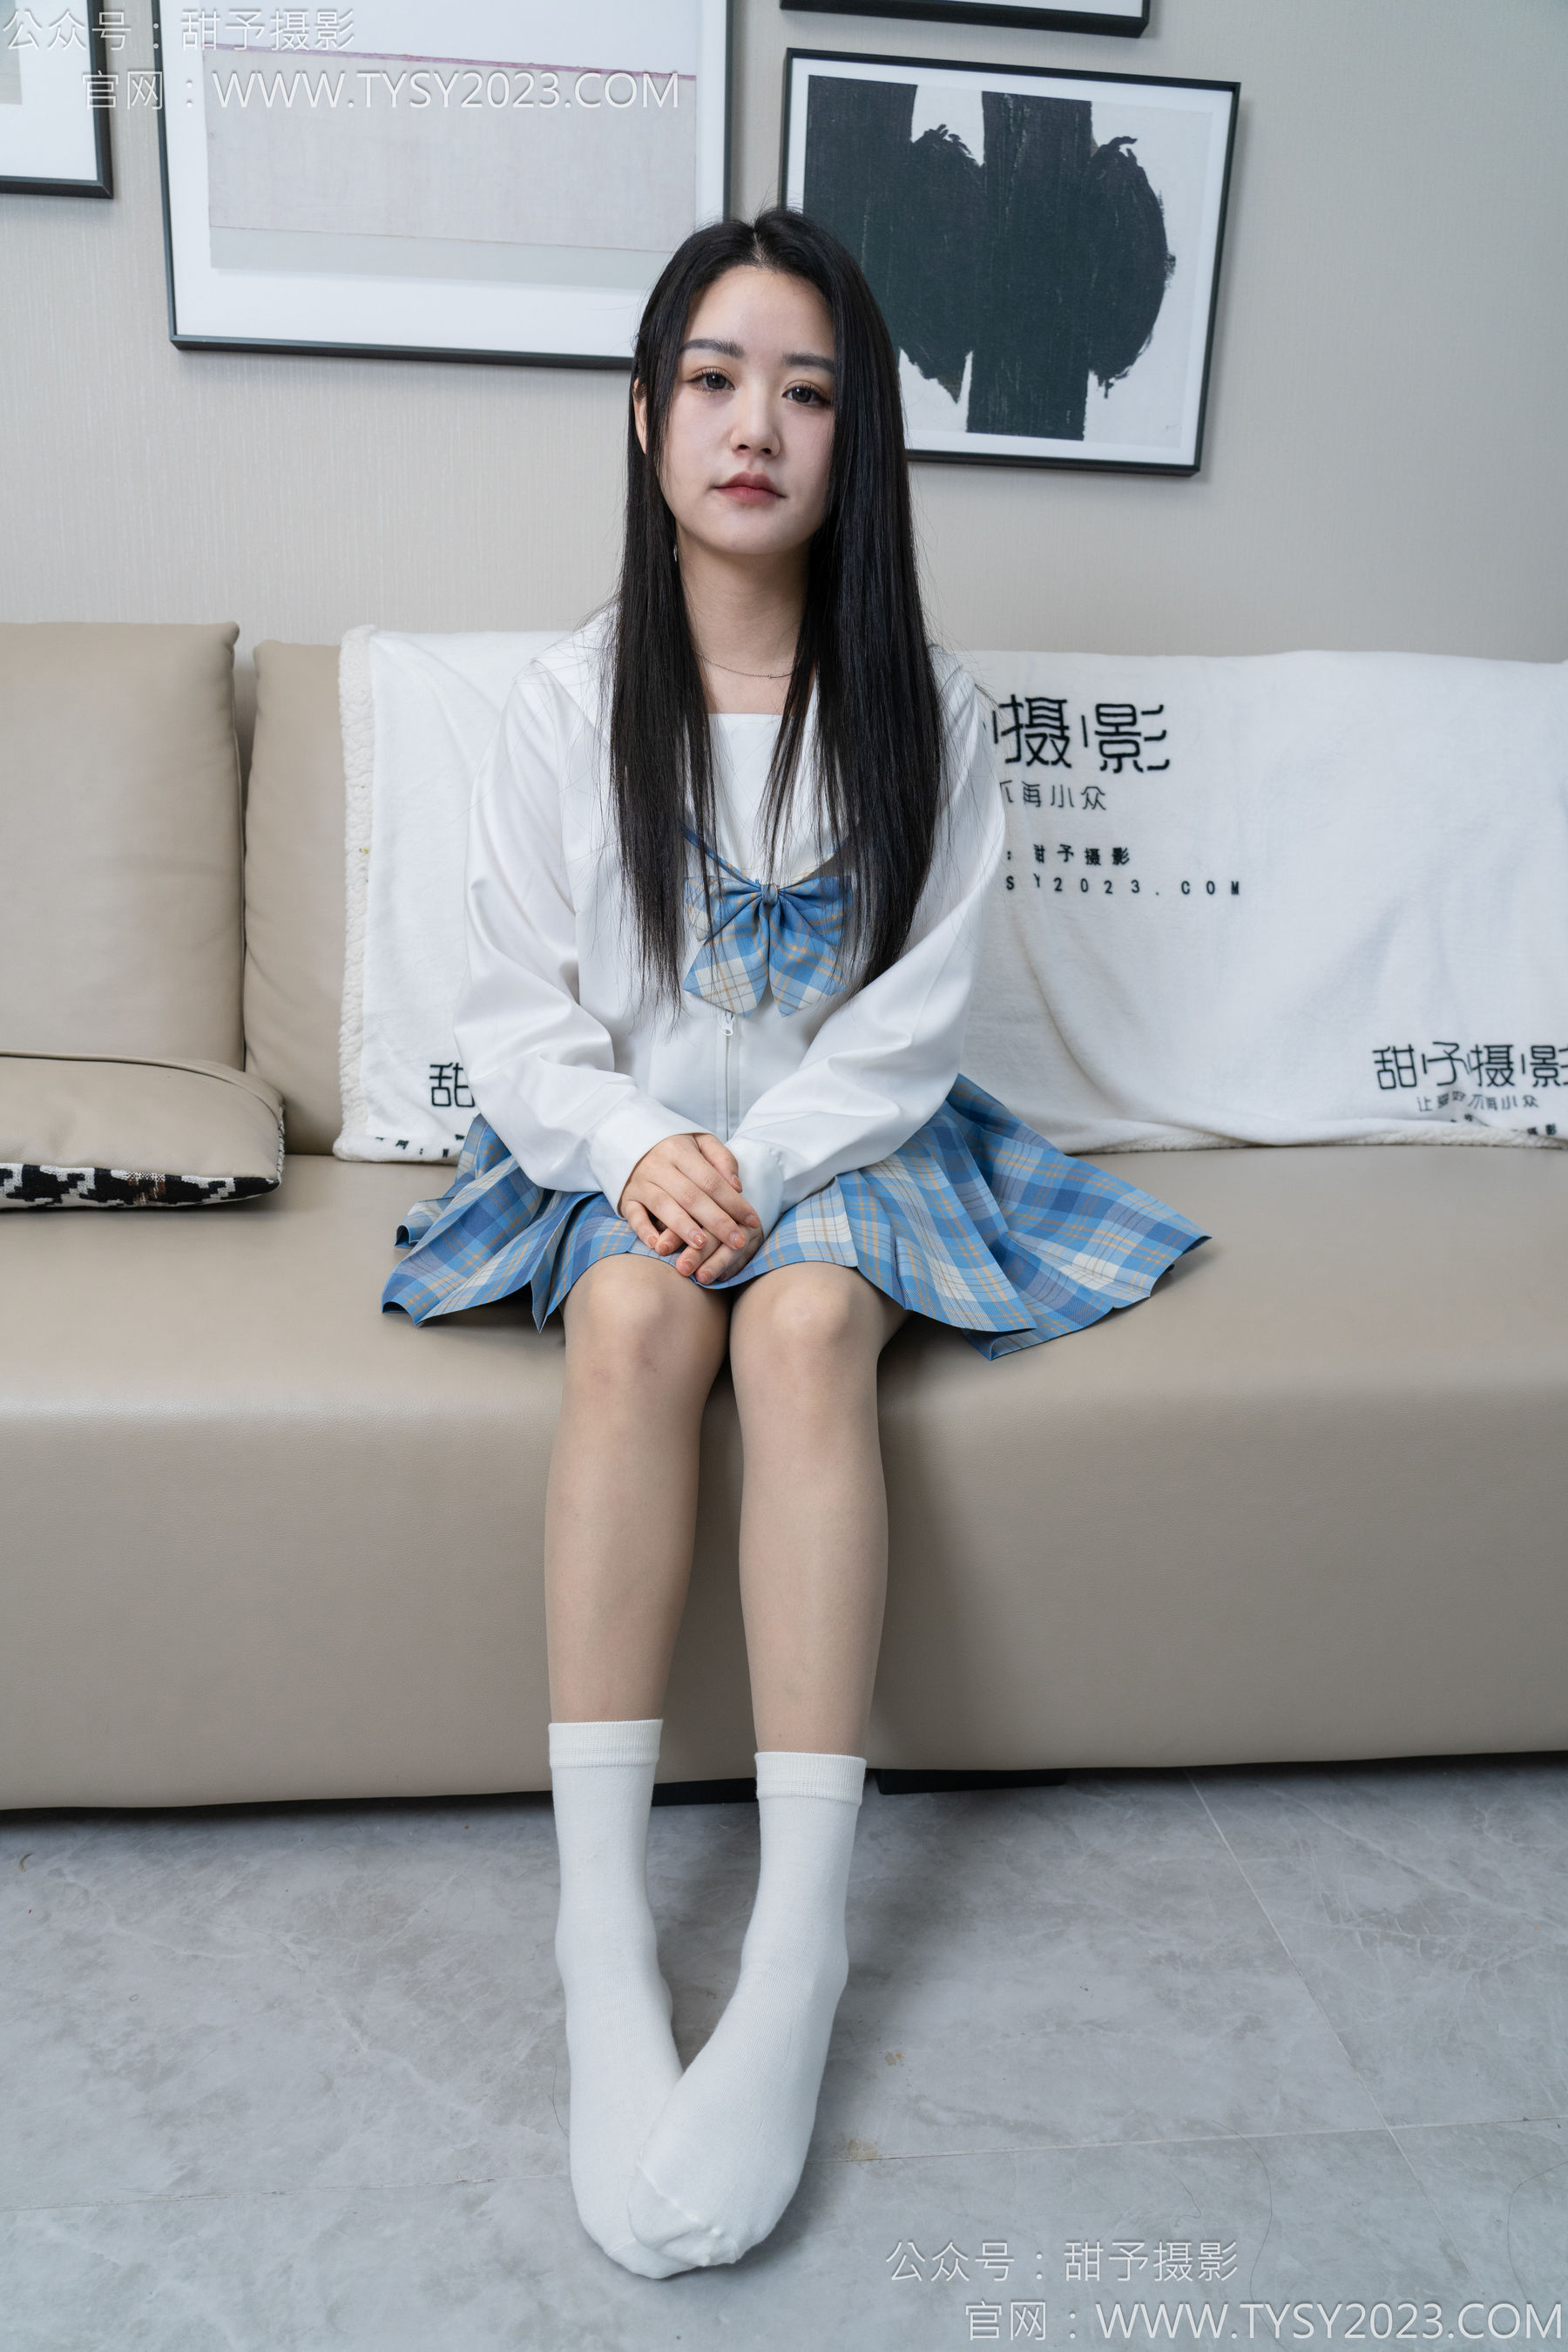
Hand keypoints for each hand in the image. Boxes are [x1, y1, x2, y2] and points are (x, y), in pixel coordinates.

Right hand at [619, 1133, 764, 1284]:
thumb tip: (737, 1186)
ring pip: (663, 1206)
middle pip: (691, 1196)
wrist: (628, 1140)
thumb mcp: (701, 1141)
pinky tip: (658, 1246)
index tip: (753, 1221)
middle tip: (737, 1242)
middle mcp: (659, 1166)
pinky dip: (644, 1231)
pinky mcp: (626, 1198)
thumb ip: (722, 1159)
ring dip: (683, 1227)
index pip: (712, 1180)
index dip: (734, 1203)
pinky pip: (633, 1216)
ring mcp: (641, 1183)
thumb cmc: (675, 1147)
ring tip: (701, 1245)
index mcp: (681, 1151)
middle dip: (717, 1221)